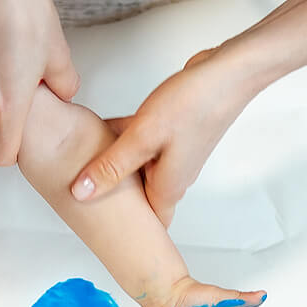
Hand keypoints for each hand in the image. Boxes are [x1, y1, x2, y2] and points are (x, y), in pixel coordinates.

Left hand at [71, 46, 254, 224]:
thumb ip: (110, 167)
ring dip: (112, 163)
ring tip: (79, 159)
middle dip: (110, 197)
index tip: (98, 232)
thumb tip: (81, 192)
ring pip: (135, 168)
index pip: (146, 226)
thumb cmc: (194, 105)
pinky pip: (140, 145)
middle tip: (79, 192)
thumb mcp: (142, 137)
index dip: (125, 234)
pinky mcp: (172, 135)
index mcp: (168, 187)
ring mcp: (173, 155)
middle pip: (136, 197)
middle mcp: (172, 176)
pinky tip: (100, 127)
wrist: (227, 73)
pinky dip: (122, 140)